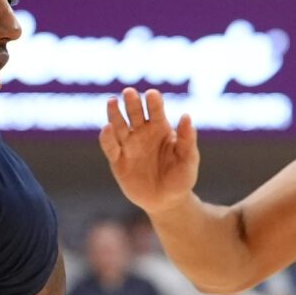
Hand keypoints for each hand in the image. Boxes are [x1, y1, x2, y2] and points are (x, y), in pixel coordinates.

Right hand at [99, 87, 200, 213]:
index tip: (151, 95)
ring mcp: (129, 146)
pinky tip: (107, 128)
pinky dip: (107, 138)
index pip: (155, 111)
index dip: (153, 102)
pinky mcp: (118, 161)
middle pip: (134, 113)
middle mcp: (142, 133)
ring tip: (112, 102)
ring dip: (115, 114)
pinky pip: (110, 147)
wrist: (167, 202)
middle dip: (132, 103)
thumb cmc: (181, 178)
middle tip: (129, 92)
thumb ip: (187, 139)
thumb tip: (186, 116)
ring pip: (119, 126)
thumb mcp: (188, 160)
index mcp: (160, 129)